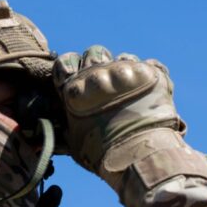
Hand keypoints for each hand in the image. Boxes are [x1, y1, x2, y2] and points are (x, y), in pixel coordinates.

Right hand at [52, 45, 183, 173]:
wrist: (137, 155)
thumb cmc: (102, 154)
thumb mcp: (74, 141)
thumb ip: (65, 127)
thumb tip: (56, 130)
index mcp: (76, 89)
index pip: (66, 61)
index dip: (71, 66)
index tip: (76, 75)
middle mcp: (98, 75)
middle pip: (94, 52)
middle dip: (99, 64)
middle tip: (106, 83)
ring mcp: (125, 71)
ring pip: (122, 57)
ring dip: (124, 69)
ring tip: (131, 89)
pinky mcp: (150, 73)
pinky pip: (150, 64)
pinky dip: (150, 74)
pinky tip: (150, 88)